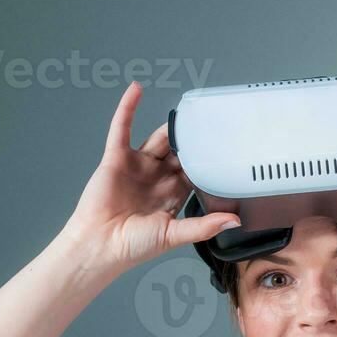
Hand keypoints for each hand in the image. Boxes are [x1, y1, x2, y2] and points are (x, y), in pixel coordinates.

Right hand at [59, 82, 239, 270]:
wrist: (100, 245)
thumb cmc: (133, 245)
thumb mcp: (175, 234)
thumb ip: (205, 226)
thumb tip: (235, 221)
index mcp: (172, 194)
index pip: (196, 171)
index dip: (209, 160)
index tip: (227, 148)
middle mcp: (156, 177)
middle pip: (179, 151)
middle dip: (194, 140)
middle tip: (212, 124)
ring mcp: (137, 165)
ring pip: (158, 138)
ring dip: (170, 126)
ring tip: (187, 111)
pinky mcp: (116, 158)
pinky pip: (121, 128)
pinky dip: (127, 108)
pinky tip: (136, 90)